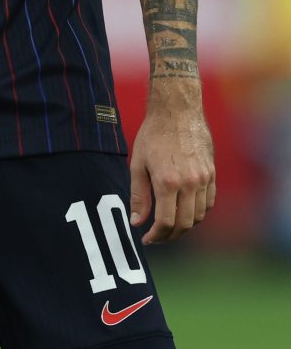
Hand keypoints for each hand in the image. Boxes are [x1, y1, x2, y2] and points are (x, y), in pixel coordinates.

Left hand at [129, 88, 215, 244]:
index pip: (166, 222)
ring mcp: (204, 179)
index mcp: (168, 181)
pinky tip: (185, 211)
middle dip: (170, 236)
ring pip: (199, 216)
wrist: (177, 111)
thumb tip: (137, 222)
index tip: (147, 238)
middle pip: (184, 224)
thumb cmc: (153, 134)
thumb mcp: (138, 163)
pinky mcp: (211, 173)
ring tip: (170, 226)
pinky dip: (198, 213)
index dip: (156, 236)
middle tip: (157, 237)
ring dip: (184, 226)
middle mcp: (189, 183)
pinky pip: (209, 202)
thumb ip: (138, 195)